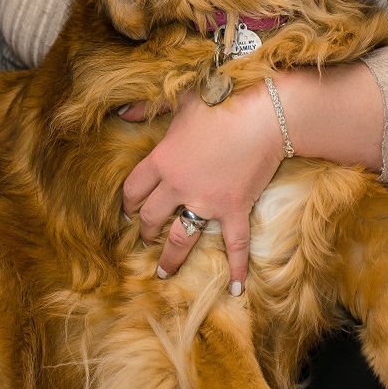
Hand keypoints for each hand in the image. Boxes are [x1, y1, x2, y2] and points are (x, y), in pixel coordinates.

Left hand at [121, 82, 285, 293]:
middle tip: (145, 238)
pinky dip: (237, 268)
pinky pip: (234, 245)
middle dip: (146, 231)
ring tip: (163, 271)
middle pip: (152, 217)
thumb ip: (148, 107)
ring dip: (170, 257)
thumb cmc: (221, 102)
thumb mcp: (180, 100)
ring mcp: (206, 202)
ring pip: (180, 239)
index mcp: (162, 160)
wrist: (265, 114)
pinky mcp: (234, 209)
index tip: (130, 210)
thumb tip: (122, 114)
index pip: (134, 189)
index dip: (129, 202)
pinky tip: (237, 289)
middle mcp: (179, 186)